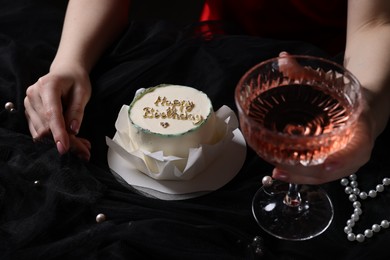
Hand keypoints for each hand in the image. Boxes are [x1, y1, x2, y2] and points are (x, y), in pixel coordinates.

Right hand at [24, 68, 91, 160]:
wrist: (65, 72)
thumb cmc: (75, 80)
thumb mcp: (82, 92)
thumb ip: (77, 110)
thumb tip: (73, 130)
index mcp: (47, 86)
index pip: (51, 113)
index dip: (58, 132)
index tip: (65, 148)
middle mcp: (33, 95)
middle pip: (46, 126)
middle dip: (66, 140)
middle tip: (85, 150)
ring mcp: (29, 104)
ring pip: (42, 132)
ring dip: (61, 141)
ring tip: (81, 144)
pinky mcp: (29, 113)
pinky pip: (39, 131)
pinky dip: (54, 138)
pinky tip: (70, 139)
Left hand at [271, 52, 374, 183]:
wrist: (363, 108)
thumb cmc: (344, 95)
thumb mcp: (328, 82)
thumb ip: (304, 72)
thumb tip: (281, 57)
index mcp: (361, 127)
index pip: (358, 148)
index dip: (344, 159)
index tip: (328, 165)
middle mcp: (355, 148)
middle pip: (335, 170)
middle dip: (308, 173)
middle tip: (282, 170)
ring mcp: (345, 159)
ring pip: (325, 175)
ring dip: (300, 177)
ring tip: (276, 173)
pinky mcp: (334, 163)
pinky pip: (319, 173)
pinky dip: (301, 175)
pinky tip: (281, 172)